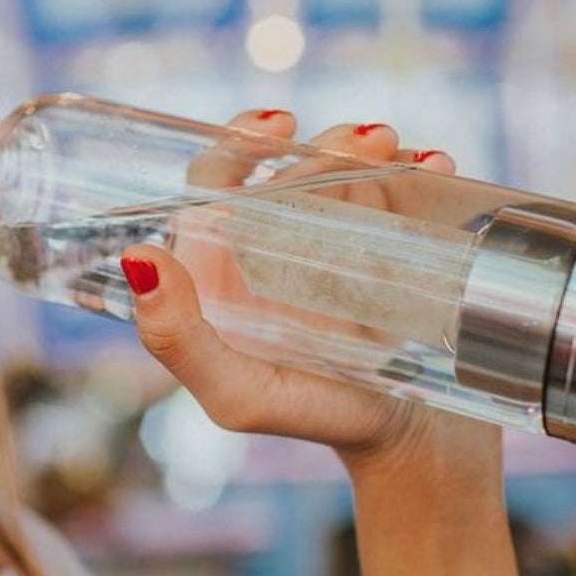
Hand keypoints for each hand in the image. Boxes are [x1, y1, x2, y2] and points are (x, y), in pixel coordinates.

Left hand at [121, 109, 498, 493]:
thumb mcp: (237, 394)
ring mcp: (334, 246)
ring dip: (370, 147)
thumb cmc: (314, 421)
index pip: (213, 189)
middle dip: (321, 143)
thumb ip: (178, 338)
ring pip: (342, 170)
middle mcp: (272, 251)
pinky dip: (416, 168)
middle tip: (367, 141)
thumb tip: (138, 256)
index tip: (276, 126)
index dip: (235, 147)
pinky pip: (397, 193)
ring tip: (405, 153)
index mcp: (222, 273)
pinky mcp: (390, 251)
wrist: (417, 449)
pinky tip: (437, 165)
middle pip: (284, 172)